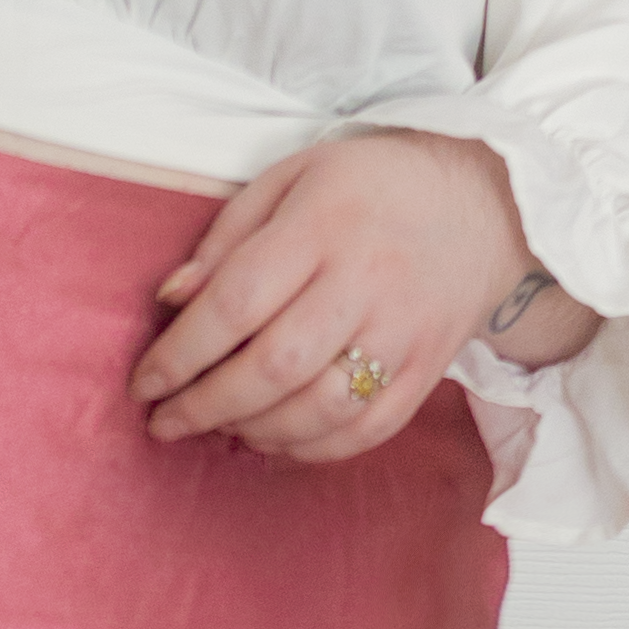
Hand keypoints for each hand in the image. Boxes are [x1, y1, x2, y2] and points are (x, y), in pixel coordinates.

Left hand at [131, 127, 590, 462]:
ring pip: (318, 409)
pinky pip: (365, 431)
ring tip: (215, 428)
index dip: (181, 352)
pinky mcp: (428, 370)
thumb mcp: (291, 178)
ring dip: (253, 431)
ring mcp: (403, 333)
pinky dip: (309, 450)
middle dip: (206, 405)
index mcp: (323, 227)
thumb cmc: (370, 187)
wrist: (485, 203)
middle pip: (274, 366)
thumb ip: (228, 239)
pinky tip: (271, 442)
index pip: (237, 301)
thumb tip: (170, 299)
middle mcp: (366, 283)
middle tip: (164, 423)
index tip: (143, 383)